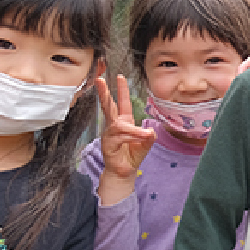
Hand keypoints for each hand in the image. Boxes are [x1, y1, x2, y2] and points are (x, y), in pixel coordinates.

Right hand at [95, 75, 155, 204]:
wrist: (124, 173)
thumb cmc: (132, 156)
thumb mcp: (145, 144)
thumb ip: (148, 136)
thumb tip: (150, 131)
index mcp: (124, 122)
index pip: (122, 103)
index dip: (122, 90)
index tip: (120, 77)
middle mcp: (114, 126)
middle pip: (108, 107)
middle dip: (104, 93)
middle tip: (100, 80)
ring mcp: (109, 135)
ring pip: (120, 126)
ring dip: (134, 130)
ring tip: (145, 135)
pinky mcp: (107, 144)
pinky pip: (120, 137)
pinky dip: (131, 137)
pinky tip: (139, 139)